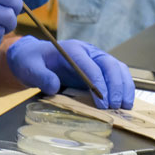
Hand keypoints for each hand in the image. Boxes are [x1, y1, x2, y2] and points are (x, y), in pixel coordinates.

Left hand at [6, 36, 134, 109]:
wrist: (34, 59)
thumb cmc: (32, 61)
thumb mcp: (30, 67)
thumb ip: (41, 76)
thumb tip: (54, 87)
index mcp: (73, 49)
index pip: (90, 64)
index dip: (98, 82)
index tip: (102, 100)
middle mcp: (88, 52)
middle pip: (109, 64)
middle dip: (116, 85)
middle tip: (115, 105)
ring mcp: (96, 59)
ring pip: (118, 68)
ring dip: (124, 86)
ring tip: (125, 106)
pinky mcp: (100, 69)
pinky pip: (117, 75)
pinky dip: (124, 87)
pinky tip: (125, 101)